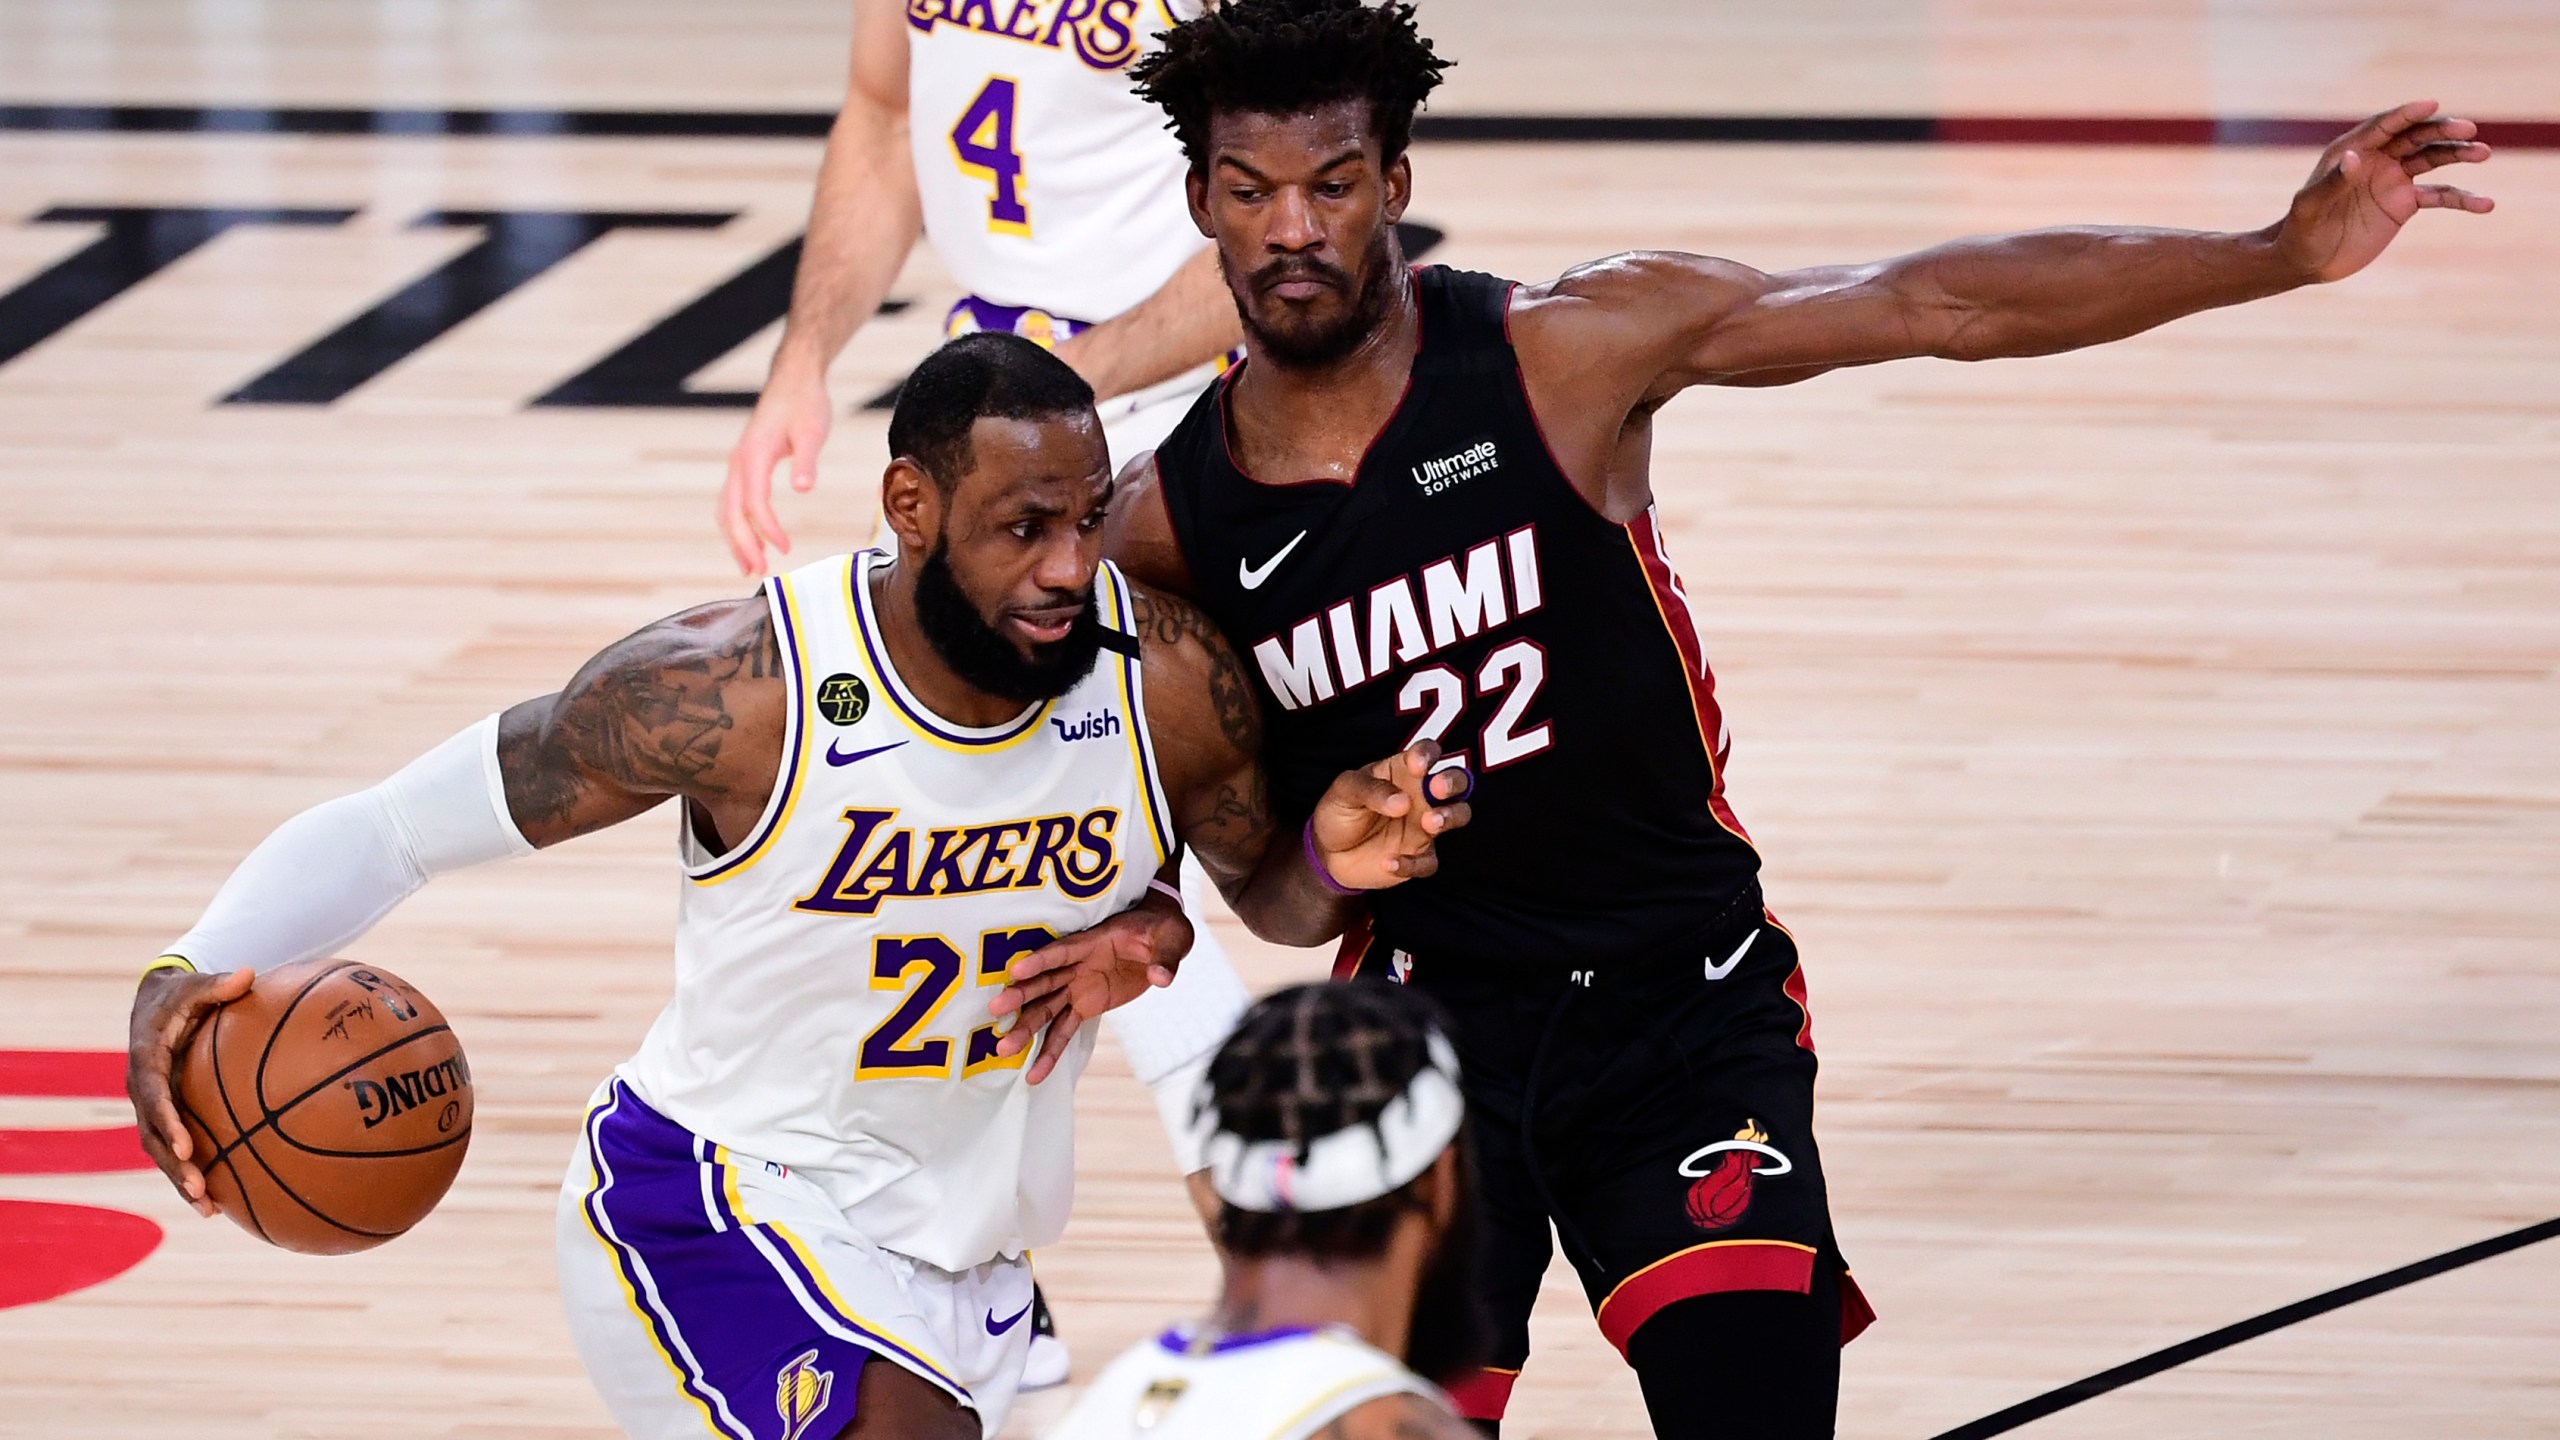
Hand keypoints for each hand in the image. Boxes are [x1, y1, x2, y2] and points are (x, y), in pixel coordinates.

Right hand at [125, 965, 252, 1216]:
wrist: (156, 1004)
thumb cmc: (181, 995)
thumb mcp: (197, 986)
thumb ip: (220, 984)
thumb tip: (251, 973)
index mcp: (147, 1060)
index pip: (153, 1096)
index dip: (168, 1121)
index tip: (189, 1144)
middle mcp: (142, 1089)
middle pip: (154, 1136)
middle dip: (173, 1165)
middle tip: (199, 1188)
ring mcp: (151, 1106)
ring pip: (161, 1151)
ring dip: (181, 1179)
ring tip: (207, 1209)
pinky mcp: (165, 1115)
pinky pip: (176, 1147)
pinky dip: (193, 1172)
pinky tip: (220, 1200)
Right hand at [719, 360, 832, 575]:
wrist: (795, 380)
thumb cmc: (806, 404)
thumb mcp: (813, 431)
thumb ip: (807, 461)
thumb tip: (803, 488)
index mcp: (754, 455)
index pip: (754, 502)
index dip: (768, 529)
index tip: (786, 549)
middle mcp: (739, 461)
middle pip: (731, 512)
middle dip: (743, 544)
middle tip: (758, 572)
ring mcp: (739, 464)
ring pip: (727, 510)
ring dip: (737, 540)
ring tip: (751, 567)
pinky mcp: (745, 465)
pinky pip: (734, 502)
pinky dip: (739, 525)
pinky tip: (753, 542)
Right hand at [988, 903, 1194, 1083]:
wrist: (1161, 936)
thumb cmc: (1163, 929)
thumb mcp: (1171, 937)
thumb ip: (1165, 958)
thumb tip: (1162, 977)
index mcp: (1094, 942)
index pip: (1063, 951)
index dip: (1040, 960)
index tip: (1016, 971)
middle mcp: (1077, 965)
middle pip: (1045, 982)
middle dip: (1021, 996)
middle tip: (996, 1011)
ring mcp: (1077, 987)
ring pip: (1046, 1009)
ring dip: (1026, 1028)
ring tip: (1003, 1049)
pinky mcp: (1084, 1005)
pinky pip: (1063, 1031)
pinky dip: (1049, 1052)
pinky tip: (1034, 1075)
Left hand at [1310, 739, 1473, 889]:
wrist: (1327, 852)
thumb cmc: (1341, 810)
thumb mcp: (1345, 790)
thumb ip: (1371, 789)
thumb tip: (1402, 801)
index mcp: (1404, 771)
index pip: (1428, 752)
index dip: (1428, 754)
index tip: (1417, 765)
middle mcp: (1421, 796)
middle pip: (1457, 781)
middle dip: (1453, 782)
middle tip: (1437, 789)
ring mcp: (1424, 826)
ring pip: (1458, 816)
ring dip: (1451, 816)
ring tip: (1430, 823)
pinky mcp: (1419, 857)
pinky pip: (1429, 862)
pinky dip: (1412, 864)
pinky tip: (1389, 862)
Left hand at [2277, 100, 2494, 283]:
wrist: (2305, 260)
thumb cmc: (2300, 230)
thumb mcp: (2310, 207)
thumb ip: (2332, 182)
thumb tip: (2354, 158)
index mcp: (2352, 151)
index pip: (2385, 126)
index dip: (2407, 114)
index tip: (2432, 104)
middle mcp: (2377, 159)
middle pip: (2416, 137)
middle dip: (2442, 130)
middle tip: (2468, 130)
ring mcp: (2394, 179)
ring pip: (2433, 159)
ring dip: (2458, 154)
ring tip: (2482, 153)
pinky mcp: (2405, 203)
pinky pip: (2440, 195)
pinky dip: (2462, 198)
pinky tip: (2485, 204)